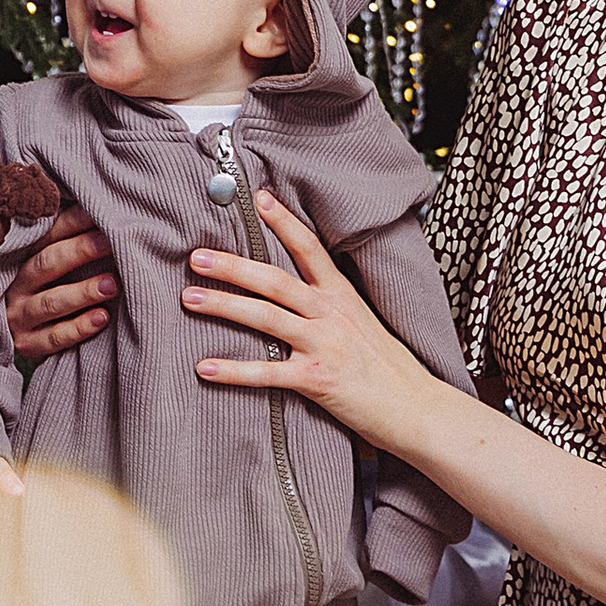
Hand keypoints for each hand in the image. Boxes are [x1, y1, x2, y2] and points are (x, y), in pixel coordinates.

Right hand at [2, 205, 116, 359]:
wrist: (21, 339)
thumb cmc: (52, 293)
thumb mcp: (55, 268)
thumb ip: (73, 245)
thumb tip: (107, 215)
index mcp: (25, 259)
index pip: (49, 235)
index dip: (74, 222)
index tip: (100, 213)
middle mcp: (18, 285)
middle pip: (46, 264)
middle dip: (80, 251)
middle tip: (110, 242)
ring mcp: (19, 317)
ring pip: (51, 303)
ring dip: (83, 292)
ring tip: (112, 284)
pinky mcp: (27, 345)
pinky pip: (54, 338)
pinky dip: (79, 328)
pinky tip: (102, 317)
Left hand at [184, 188, 445, 458]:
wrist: (416, 407)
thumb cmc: (389, 369)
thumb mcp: (363, 323)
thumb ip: (331, 306)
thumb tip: (299, 292)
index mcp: (342, 296)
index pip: (310, 248)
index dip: (284, 221)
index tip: (259, 198)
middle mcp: (331, 314)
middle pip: (275, 281)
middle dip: (233, 266)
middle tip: (196, 256)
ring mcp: (323, 345)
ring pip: (266, 318)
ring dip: (224, 306)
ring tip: (189, 298)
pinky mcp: (316, 379)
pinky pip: (267, 373)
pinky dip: (234, 370)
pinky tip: (204, 368)